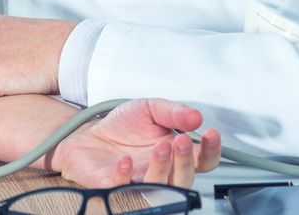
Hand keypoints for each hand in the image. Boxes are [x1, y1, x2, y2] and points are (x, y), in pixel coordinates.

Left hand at [53, 99, 220, 187]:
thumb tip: (196, 117)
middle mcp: (160, 171)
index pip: (203, 160)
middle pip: (185, 179)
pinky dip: (125, 177)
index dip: (211, 150)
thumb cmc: (121, 126)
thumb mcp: (149, 108)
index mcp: (174, 154)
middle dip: (185, 161)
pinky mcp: (115, 187)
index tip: (210, 133)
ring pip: (160, 189)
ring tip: (159, 147)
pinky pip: (124, 190)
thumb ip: (173, 112)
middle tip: (179, 140)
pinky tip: (124, 160)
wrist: (87, 133)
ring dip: (162, 169)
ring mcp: (139, 181)